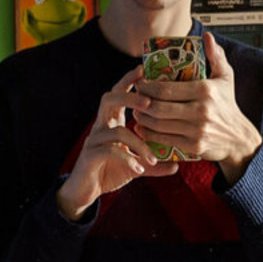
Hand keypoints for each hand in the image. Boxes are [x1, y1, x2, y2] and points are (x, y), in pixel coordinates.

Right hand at [56, 66, 180, 220]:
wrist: (85, 192)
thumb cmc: (109, 172)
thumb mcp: (136, 166)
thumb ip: (153, 164)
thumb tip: (176, 165)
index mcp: (112, 122)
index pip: (118, 93)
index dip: (129, 80)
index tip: (144, 70)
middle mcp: (101, 126)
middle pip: (110, 99)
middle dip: (129, 97)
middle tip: (149, 103)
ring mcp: (94, 140)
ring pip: (116, 130)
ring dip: (138, 143)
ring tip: (153, 158)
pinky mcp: (90, 156)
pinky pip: (109, 151)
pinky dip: (127, 159)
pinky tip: (139, 168)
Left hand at [130, 32, 262, 185]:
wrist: (238, 138)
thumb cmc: (227, 105)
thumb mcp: (226, 77)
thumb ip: (216, 56)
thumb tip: (207, 36)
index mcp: (205, 90)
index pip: (166, 89)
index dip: (147, 87)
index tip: (139, 83)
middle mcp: (200, 111)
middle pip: (159, 107)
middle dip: (141, 103)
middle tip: (135, 98)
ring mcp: (196, 130)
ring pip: (158, 124)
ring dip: (142, 118)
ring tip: (136, 112)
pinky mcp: (193, 146)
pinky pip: (164, 139)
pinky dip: (149, 134)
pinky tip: (143, 128)